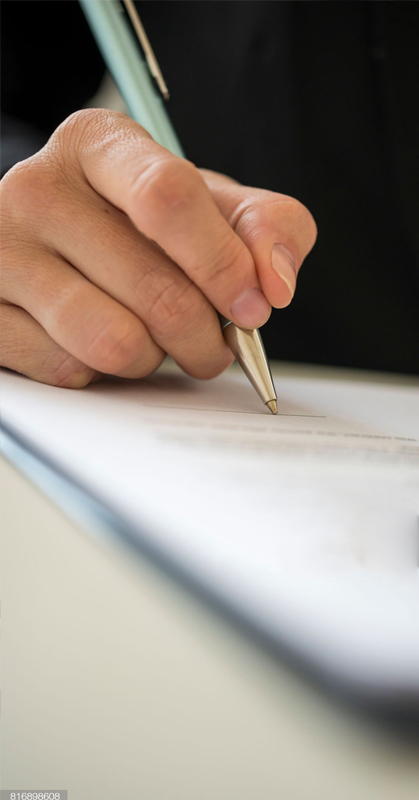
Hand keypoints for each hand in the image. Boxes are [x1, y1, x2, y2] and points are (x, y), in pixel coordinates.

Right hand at [0, 109, 316, 386]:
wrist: (58, 248)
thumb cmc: (140, 227)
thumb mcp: (210, 207)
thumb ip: (264, 228)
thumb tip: (276, 283)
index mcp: (99, 145)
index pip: (168, 197)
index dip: (222, 264)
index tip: (254, 307)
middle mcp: (38, 188)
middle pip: (155, 289)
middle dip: (205, 336)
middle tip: (214, 343)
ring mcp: (0, 252)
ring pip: (112, 341)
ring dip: (155, 360)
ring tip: (156, 342)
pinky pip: (70, 371)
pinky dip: (103, 374)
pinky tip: (99, 344)